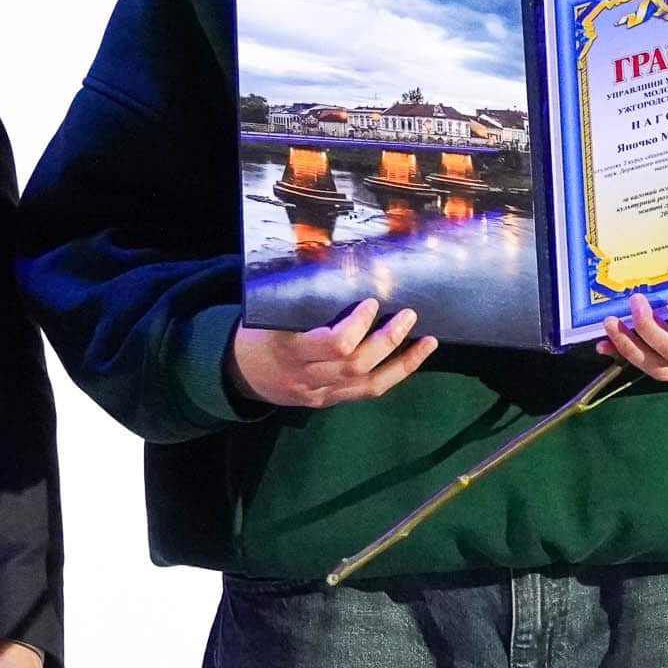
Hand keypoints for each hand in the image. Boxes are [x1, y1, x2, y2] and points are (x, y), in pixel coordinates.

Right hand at [229, 299, 436, 409]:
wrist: (240, 375)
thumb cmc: (257, 333)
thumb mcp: (268, 314)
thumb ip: (299, 301)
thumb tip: (335, 266)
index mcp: (291, 349)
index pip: (333, 344)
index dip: (358, 325)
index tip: (371, 302)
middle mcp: (308, 376)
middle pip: (355, 364)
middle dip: (387, 340)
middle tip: (409, 315)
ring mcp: (320, 393)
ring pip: (367, 384)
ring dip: (402, 362)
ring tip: (427, 341)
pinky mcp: (329, 401)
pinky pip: (366, 392)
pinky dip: (394, 375)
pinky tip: (413, 359)